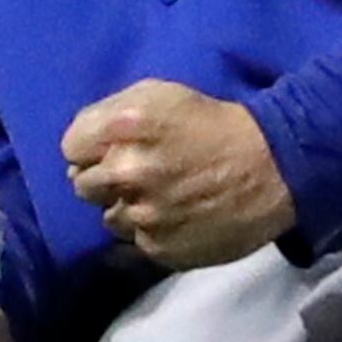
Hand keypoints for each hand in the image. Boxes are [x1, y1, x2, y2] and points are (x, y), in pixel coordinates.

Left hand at [61, 80, 293, 269]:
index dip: (90, 147)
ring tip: (157, 196)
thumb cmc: (213, 123)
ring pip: (107, 217)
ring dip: (125, 206)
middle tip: (135, 173)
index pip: (70, 147)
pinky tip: (173, 215)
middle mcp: (127, 172)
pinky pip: (135, 241)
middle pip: (81, 185)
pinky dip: (149, 229)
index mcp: (124, 127)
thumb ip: (110, 113)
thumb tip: (79, 149)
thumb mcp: (161, 94)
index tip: (111, 148)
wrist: (271, 168)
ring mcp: (143, 215)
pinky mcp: (160, 248)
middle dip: (103, 177)